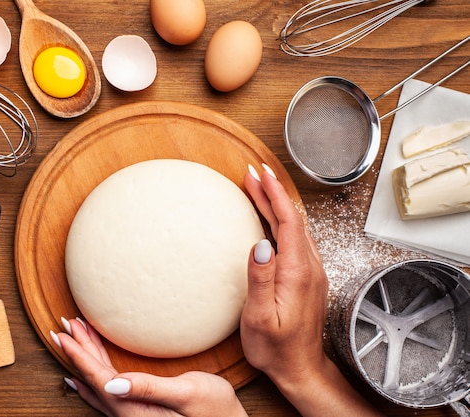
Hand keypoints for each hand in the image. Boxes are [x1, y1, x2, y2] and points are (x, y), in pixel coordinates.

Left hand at [54, 318, 247, 416]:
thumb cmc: (215, 410)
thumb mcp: (187, 393)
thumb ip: (148, 388)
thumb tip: (111, 385)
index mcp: (133, 410)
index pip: (97, 377)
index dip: (78, 354)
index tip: (62, 334)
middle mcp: (127, 414)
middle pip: (93, 378)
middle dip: (78, 350)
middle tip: (64, 326)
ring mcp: (132, 413)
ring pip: (99, 382)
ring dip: (87, 357)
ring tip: (75, 336)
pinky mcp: (140, 409)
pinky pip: (108, 389)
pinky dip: (96, 374)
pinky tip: (87, 375)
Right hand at [241, 164, 382, 416]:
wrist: (300, 368)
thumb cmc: (276, 348)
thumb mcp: (260, 317)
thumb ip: (261, 279)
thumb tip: (260, 244)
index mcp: (297, 272)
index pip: (288, 221)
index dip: (274, 193)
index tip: (260, 173)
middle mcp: (308, 267)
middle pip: (293, 218)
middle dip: (273, 191)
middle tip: (253, 173)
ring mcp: (310, 271)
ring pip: (295, 227)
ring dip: (277, 204)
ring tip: (258, 189)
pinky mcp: (306, 277)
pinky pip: (295, 239)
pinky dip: (281, 221)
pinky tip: (270, 219)